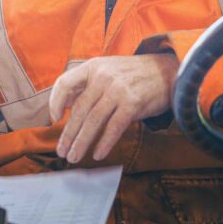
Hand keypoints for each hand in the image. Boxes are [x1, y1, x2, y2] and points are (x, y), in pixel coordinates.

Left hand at [48, 53, 178, 163]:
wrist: (168, 71)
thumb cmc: (135, 75)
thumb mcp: (109, 70)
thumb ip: (89, 85)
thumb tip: (65, 106)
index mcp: (94, 66)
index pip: (65, 82)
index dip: (55, 101)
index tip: (54, 119)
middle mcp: (103, 76)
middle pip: (79, 109)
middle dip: (68, 134)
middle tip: (62, 151)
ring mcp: (118, 89)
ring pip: (93, 121)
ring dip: (82, 142)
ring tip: (74, 156)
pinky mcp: (133, 103)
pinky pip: (113, 127)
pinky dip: (104, 143)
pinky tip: (98, 154)